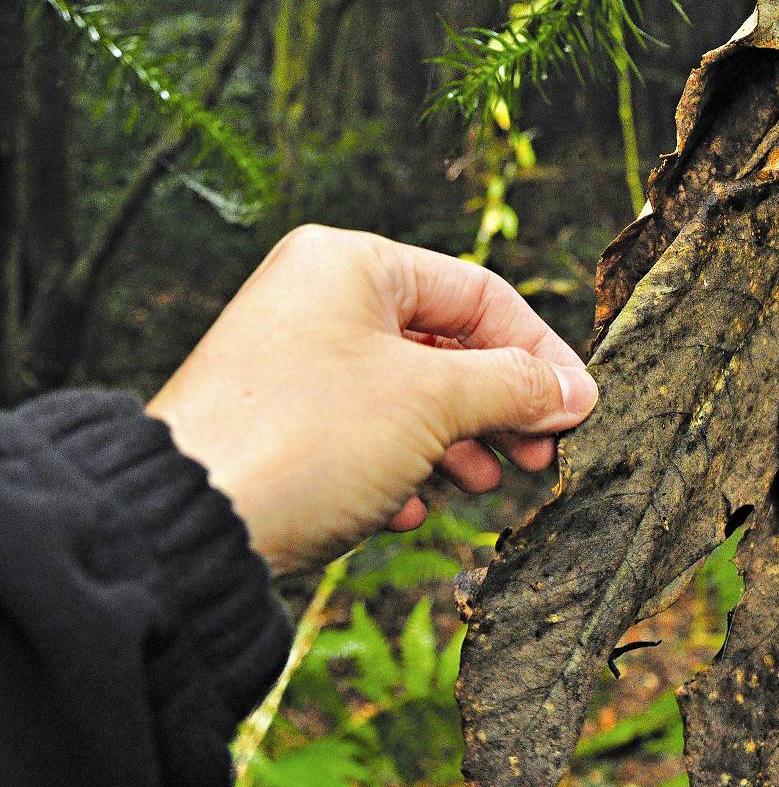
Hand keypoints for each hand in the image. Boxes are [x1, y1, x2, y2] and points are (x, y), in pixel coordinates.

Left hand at [147, 225, 596, 573]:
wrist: (191, 523)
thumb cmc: (304, 438)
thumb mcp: (434, 402)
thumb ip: (515, 387)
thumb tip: (572, 392)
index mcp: (351, 264)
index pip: (479, 294)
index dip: (540, 352)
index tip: (579, 406)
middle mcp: (319, 300)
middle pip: (447, 345)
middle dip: (501, 405)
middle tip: (542, 453)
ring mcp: (296, 362)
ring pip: (410, 394)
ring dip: (459, 442)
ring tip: (481, 484)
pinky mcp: (280, 423)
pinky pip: (366, 433)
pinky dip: (402, 467)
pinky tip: (408, 508)